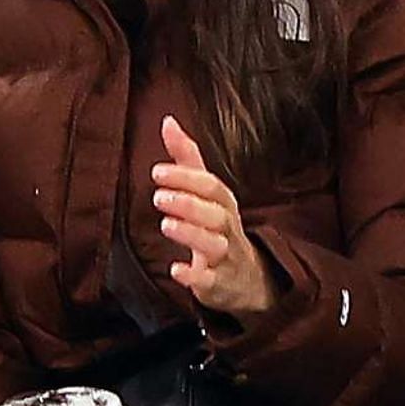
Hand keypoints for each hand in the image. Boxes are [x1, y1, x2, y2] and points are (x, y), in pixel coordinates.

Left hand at [153, 115, 275, 315]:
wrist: (247, 279)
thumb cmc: (218, 227)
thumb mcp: (206, 194)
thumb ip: (186, 159)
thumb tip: (167, 121)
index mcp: (223, 204)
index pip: (211, 186)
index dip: (186, 178)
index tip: (157, 172)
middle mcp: (228, 228)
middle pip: (215, 213)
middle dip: (188, 203)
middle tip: (158, 196)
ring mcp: (225, 257)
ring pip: (214, 244)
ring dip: (190, 234)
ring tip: (166, 225)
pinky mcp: (218, 284)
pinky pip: (210, 280)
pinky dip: (194, 275)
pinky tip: (176, 270)